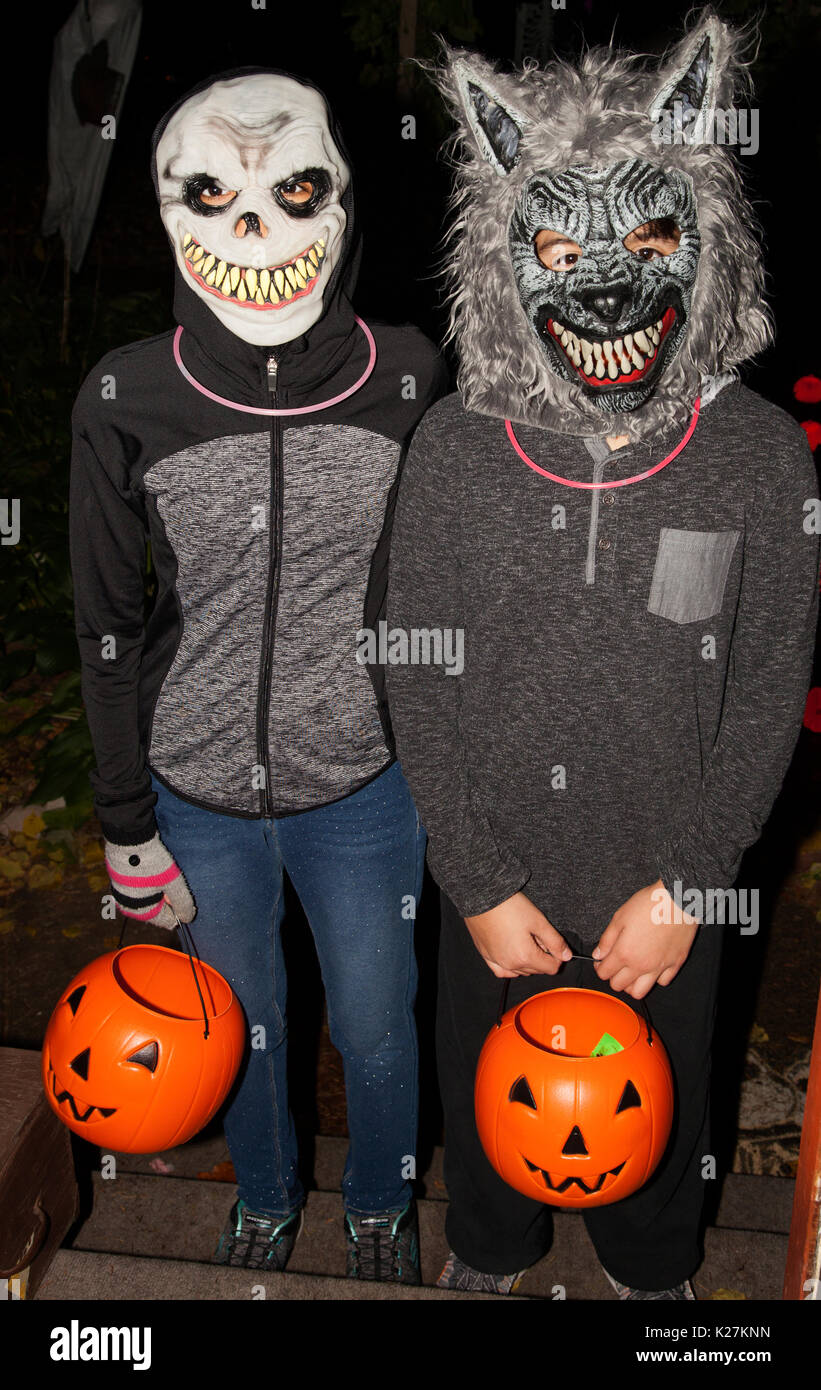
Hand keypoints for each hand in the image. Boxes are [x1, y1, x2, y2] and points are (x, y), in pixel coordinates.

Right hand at [104, 833, 195, 929]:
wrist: (129, 839)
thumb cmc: (152, 863)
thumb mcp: (173, 883)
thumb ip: (181, 902)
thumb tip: (188, 918)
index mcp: (141, 911)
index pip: (165, 921)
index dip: (178, 910)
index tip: (183, 896)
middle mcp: (127, 906)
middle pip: (154, 909)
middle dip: (166, 899)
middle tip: (172, 882)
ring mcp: (120, 892)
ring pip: (145, 897)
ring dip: (156, 889)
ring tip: (162, 874)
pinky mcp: (117, 879)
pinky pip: (136, 887)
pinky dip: (145, 882)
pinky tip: (151, 870)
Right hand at [464, 891, 571, 978]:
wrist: (482, 897)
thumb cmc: (509, 906)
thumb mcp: (539, 921)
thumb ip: (555, 941)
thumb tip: (567, 956)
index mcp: (525, 956)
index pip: (551, 968)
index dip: (557, 956)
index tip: (554, 944)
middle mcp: (510, 964)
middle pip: (536, 970)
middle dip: (542, 957)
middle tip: (538, 936)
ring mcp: (497, 961)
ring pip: (520, 971)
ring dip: (528, 961)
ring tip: (525, 940)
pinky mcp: (486, 956)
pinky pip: (502, 971)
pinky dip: (511, 967)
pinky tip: (513, 955)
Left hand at [592, 880, 697, 998]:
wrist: (677, 900)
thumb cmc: (648, 905)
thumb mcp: (620, 917)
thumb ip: (607, 940)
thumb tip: (598, 955)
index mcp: (624, 953)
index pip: (604, 973)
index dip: (599, 967)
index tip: (601, 961)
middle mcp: (641, 965)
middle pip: (619, 986)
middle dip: (613, 978)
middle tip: (615, 965)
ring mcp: (659, 967)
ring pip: (639, 992)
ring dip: (631, 985)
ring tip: (631, 972)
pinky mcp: (675, 964)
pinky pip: (662, 982)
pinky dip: (655, 979)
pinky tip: (652, 967)